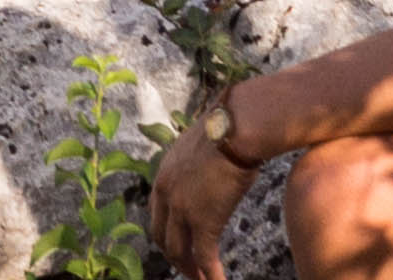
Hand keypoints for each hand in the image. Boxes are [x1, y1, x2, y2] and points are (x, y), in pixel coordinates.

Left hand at [147, 124, 253, 279]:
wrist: (236, 129)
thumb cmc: (226, 130)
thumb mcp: (200, 146)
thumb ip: (196, 165)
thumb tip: (211, 169)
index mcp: (163, 174)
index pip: (157, 212)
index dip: (166, 231)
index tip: (177, 241)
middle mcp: (166, 194)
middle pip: (162, 236)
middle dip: (174, 255)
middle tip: (187, 268)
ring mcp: (182, 210)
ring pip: (179, 251)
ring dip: (189, 269)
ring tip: (201, 279)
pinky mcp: (204, 222)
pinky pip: (204, 257)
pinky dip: (210, 275)